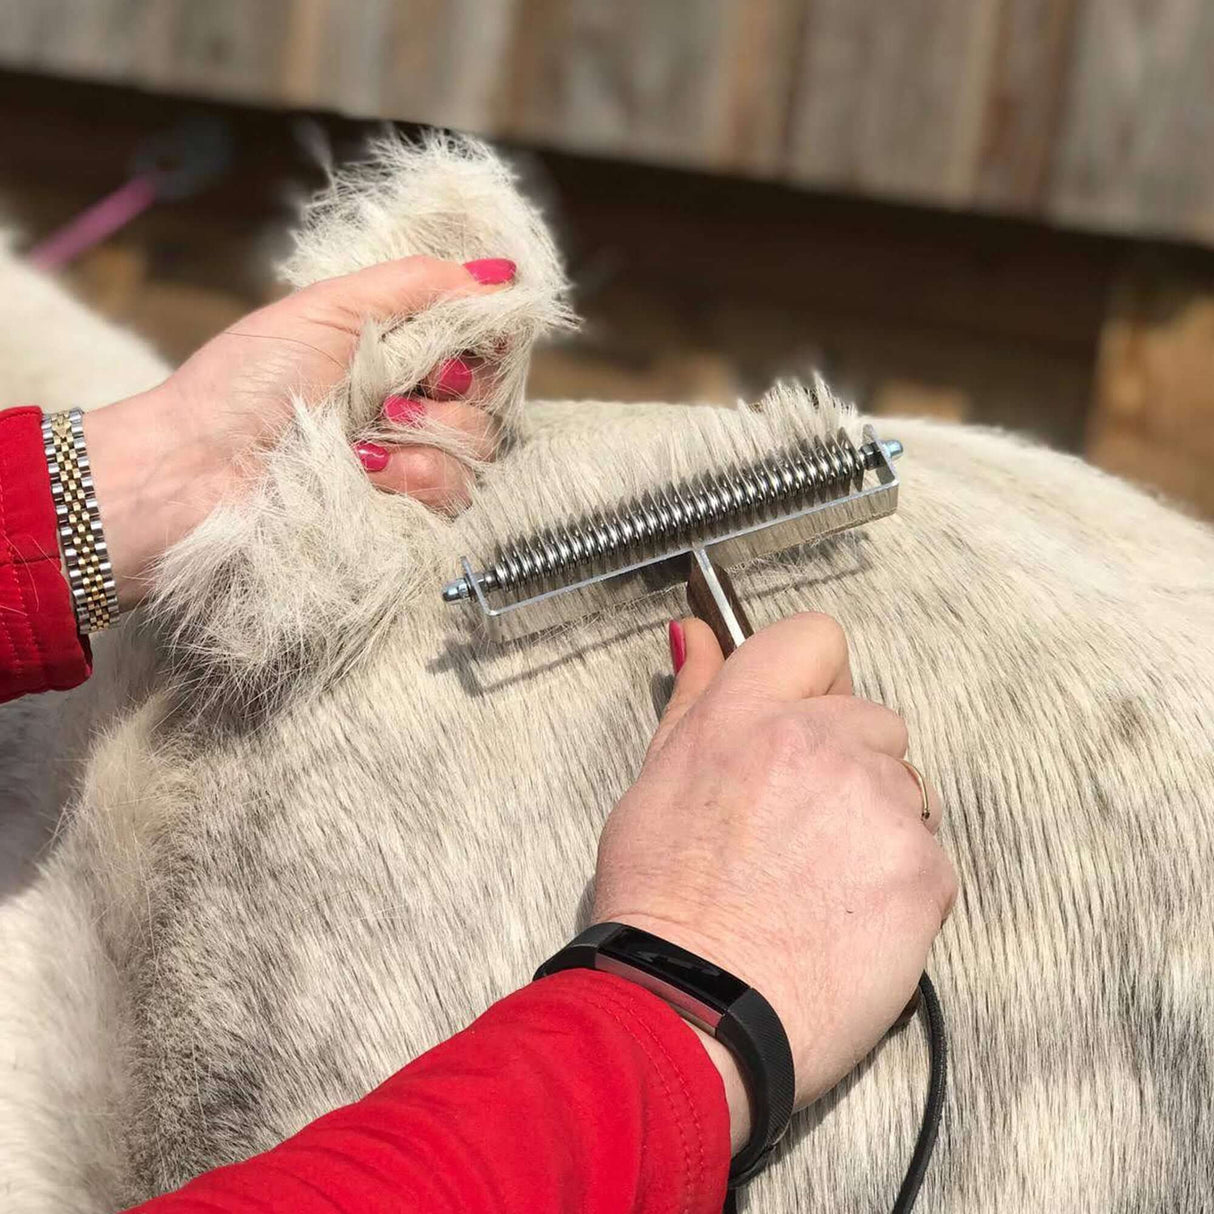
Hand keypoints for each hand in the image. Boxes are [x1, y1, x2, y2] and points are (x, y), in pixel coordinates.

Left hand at [81, 255, 515, 607]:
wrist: (198, 469)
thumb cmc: (245, 382)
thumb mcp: (328, 309)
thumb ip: (414, 285)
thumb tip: (499, 273)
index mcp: (390, 353)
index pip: (475, 342)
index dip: (483, 337)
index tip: (467, 336)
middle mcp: (406, 405)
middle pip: (487, 391)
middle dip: (456, 383)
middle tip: (406, 385)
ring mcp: (406, 462)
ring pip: (478, 444)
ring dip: (434, 430)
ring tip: (374, 430)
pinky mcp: (403, 513)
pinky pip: (456, 493)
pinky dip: (420, 476)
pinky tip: (371, 471)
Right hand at [592, 614, 955, 1150]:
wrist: (698, 1013)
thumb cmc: (664, 908)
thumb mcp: (656, 784)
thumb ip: (693, 697)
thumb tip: (698, 633)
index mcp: (747, 717)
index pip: (816, 638)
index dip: (815, 677)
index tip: (805, 716)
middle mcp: (819, 743)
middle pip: (873, 717)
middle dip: (847, 760)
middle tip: (800, 827)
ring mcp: (878, 803)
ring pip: (906, 785)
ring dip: (877, 819)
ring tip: (820, 882)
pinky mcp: (924, 867)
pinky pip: (928, 851)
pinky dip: (899, 879)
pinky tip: (848, 916)